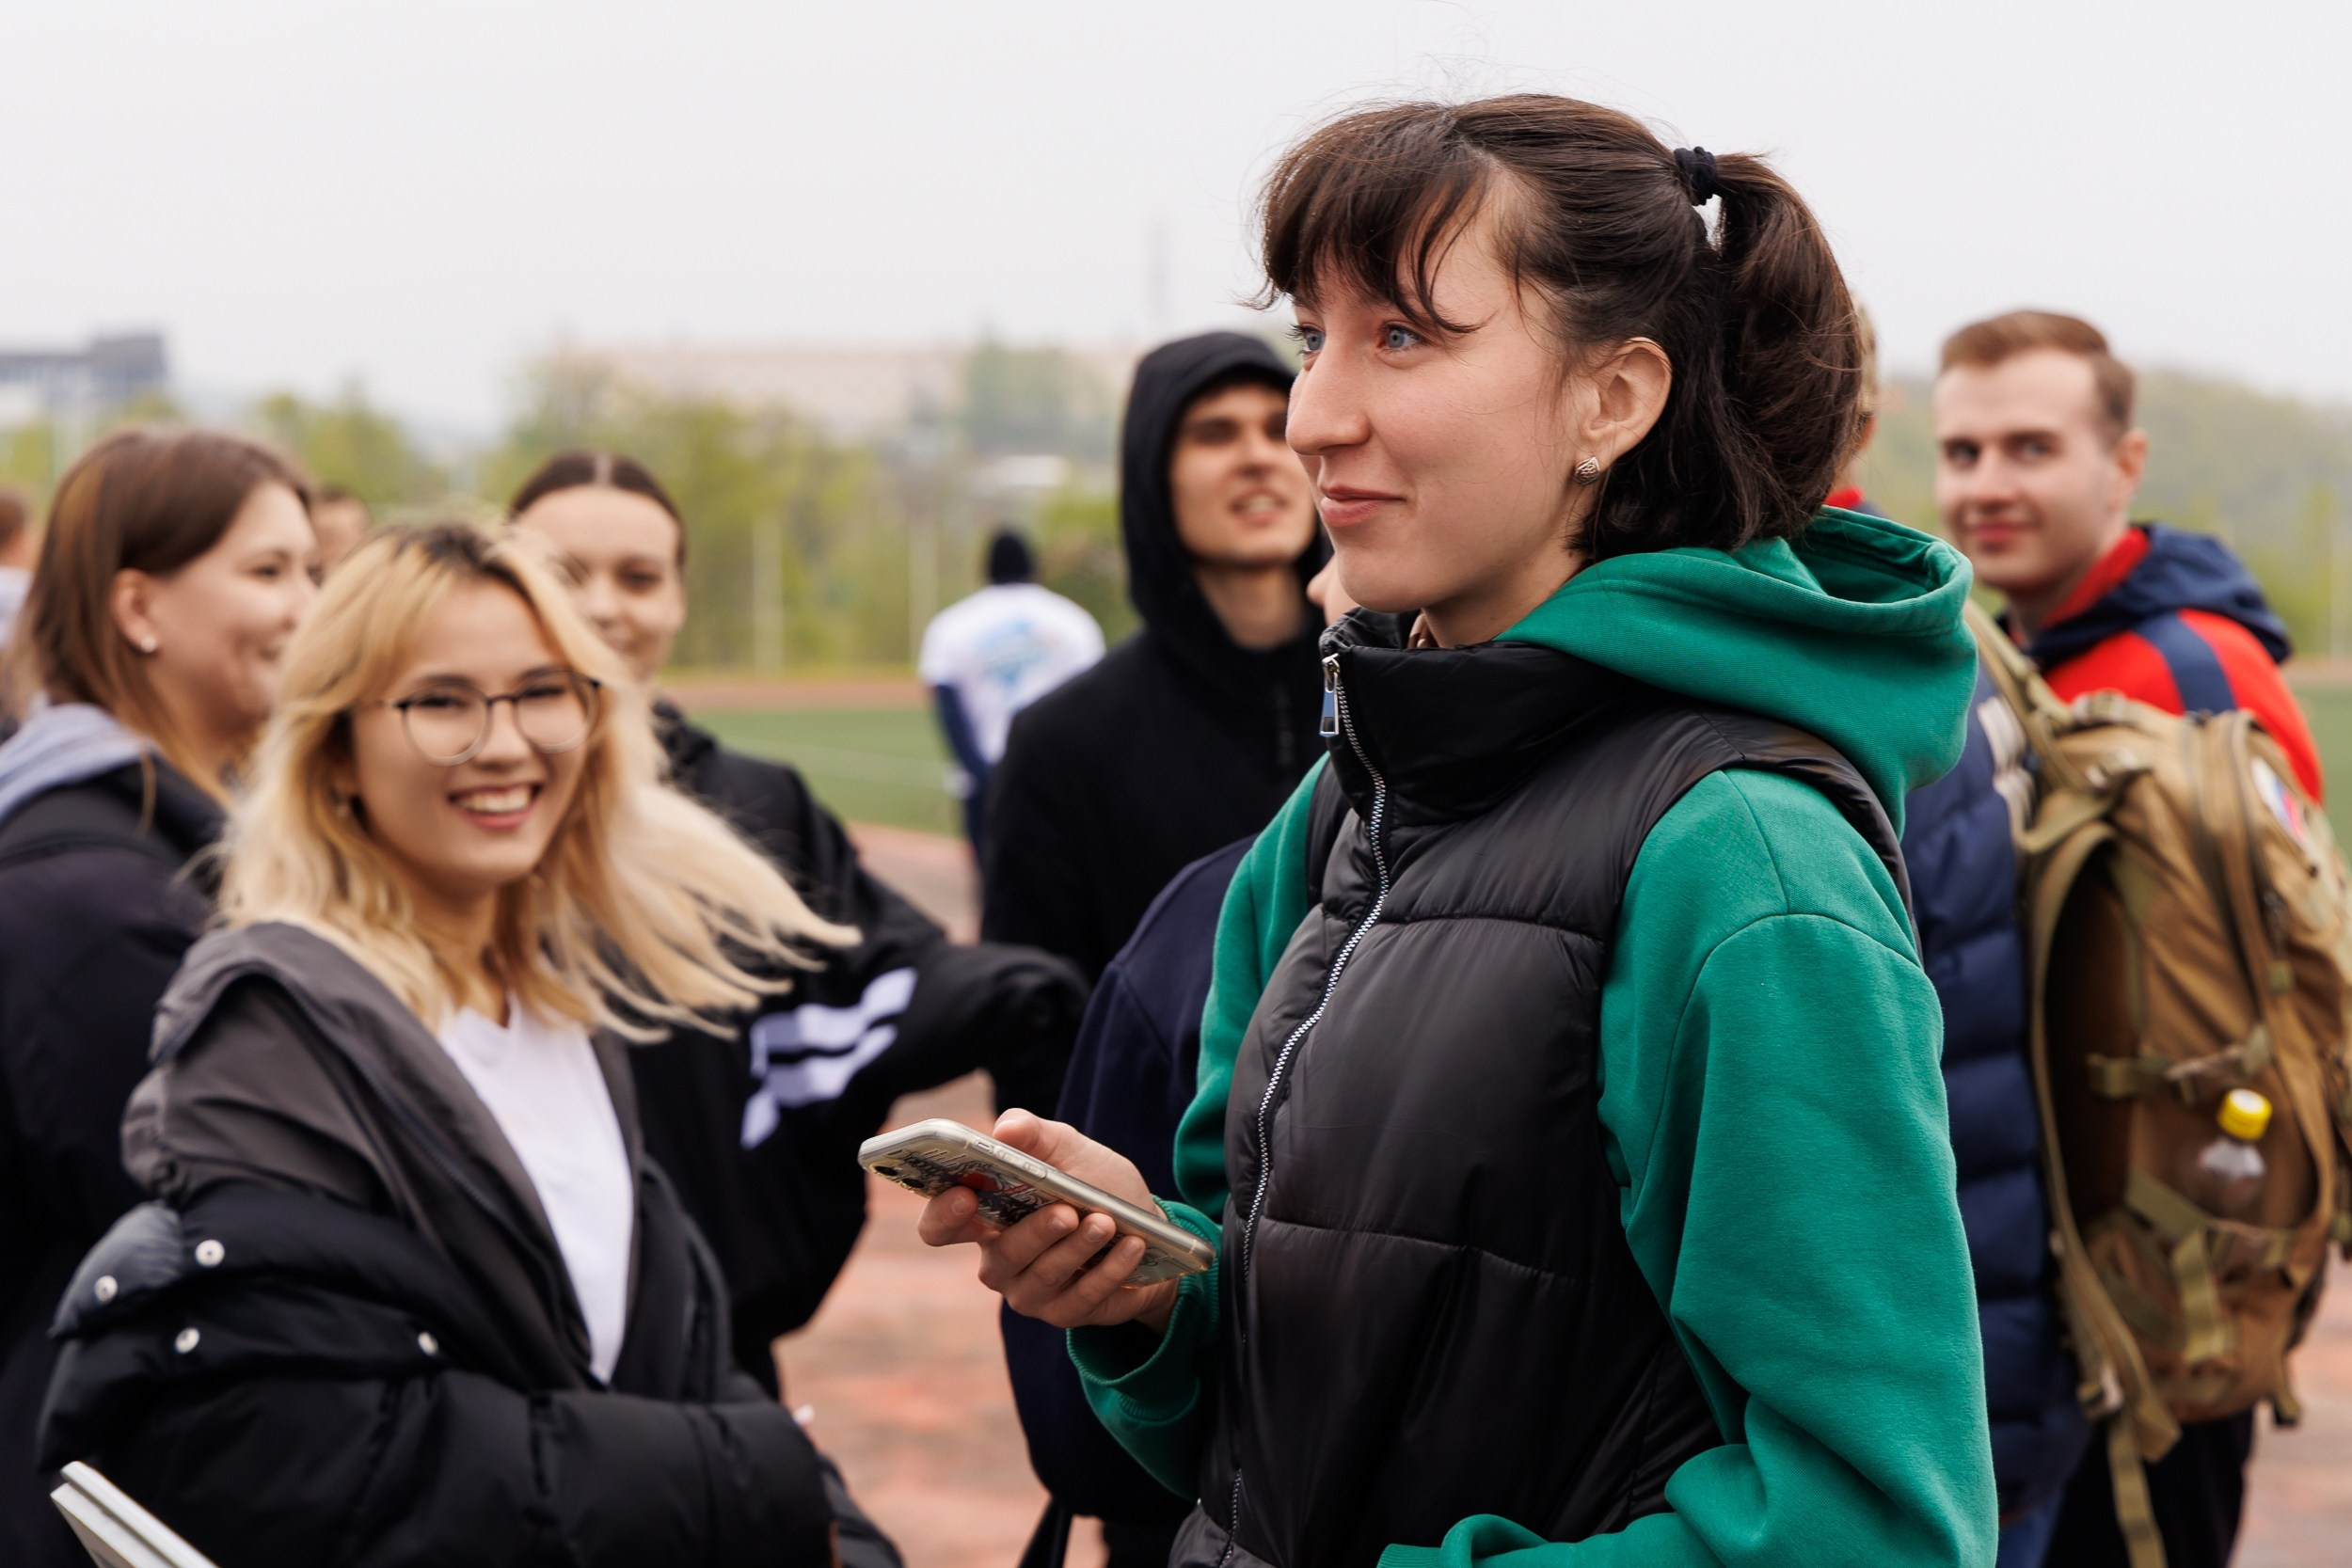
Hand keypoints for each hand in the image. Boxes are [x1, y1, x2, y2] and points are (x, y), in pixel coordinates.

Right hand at [916, 1109, 1180, 1333]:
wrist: (1146, 1225)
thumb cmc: (1092, 1184)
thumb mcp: (1068, 1148)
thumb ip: (1033, 1133)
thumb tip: (1005, 1130)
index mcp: (985, 1218)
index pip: (940, 1227)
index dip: (944, 1215)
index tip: (965, 1195)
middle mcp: (1000, 1261)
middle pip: (1002, 1254)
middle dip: (1035, 1232)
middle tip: (1066, 1211)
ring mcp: (1031, 1292)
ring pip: (1044, 1276)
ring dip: (1077, 1248)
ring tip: (1106, 1222)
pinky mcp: (1066, 1313)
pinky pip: (1083, 1297)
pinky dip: (1110, 1270)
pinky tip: (1132, 1246)